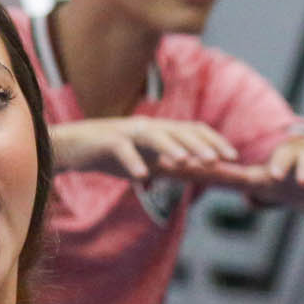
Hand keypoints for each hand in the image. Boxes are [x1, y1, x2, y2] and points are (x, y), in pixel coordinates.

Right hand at [49, 117, 236, 179]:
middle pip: (178, 130)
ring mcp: (126, 132)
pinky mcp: (105, 141)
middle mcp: (146, 127)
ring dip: (171, 147)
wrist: (70, 147)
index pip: (192, 130)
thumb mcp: (144, 161)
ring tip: (186, 162)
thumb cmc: (110, 155)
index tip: (232, 157)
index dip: (214, 141)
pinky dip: (132, 162)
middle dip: (199, 144)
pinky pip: (121, 149)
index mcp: (159, 131)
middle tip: (217, 160)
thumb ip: (167, 166)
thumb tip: (194, 174)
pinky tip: (142, 177)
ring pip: (153, 135)